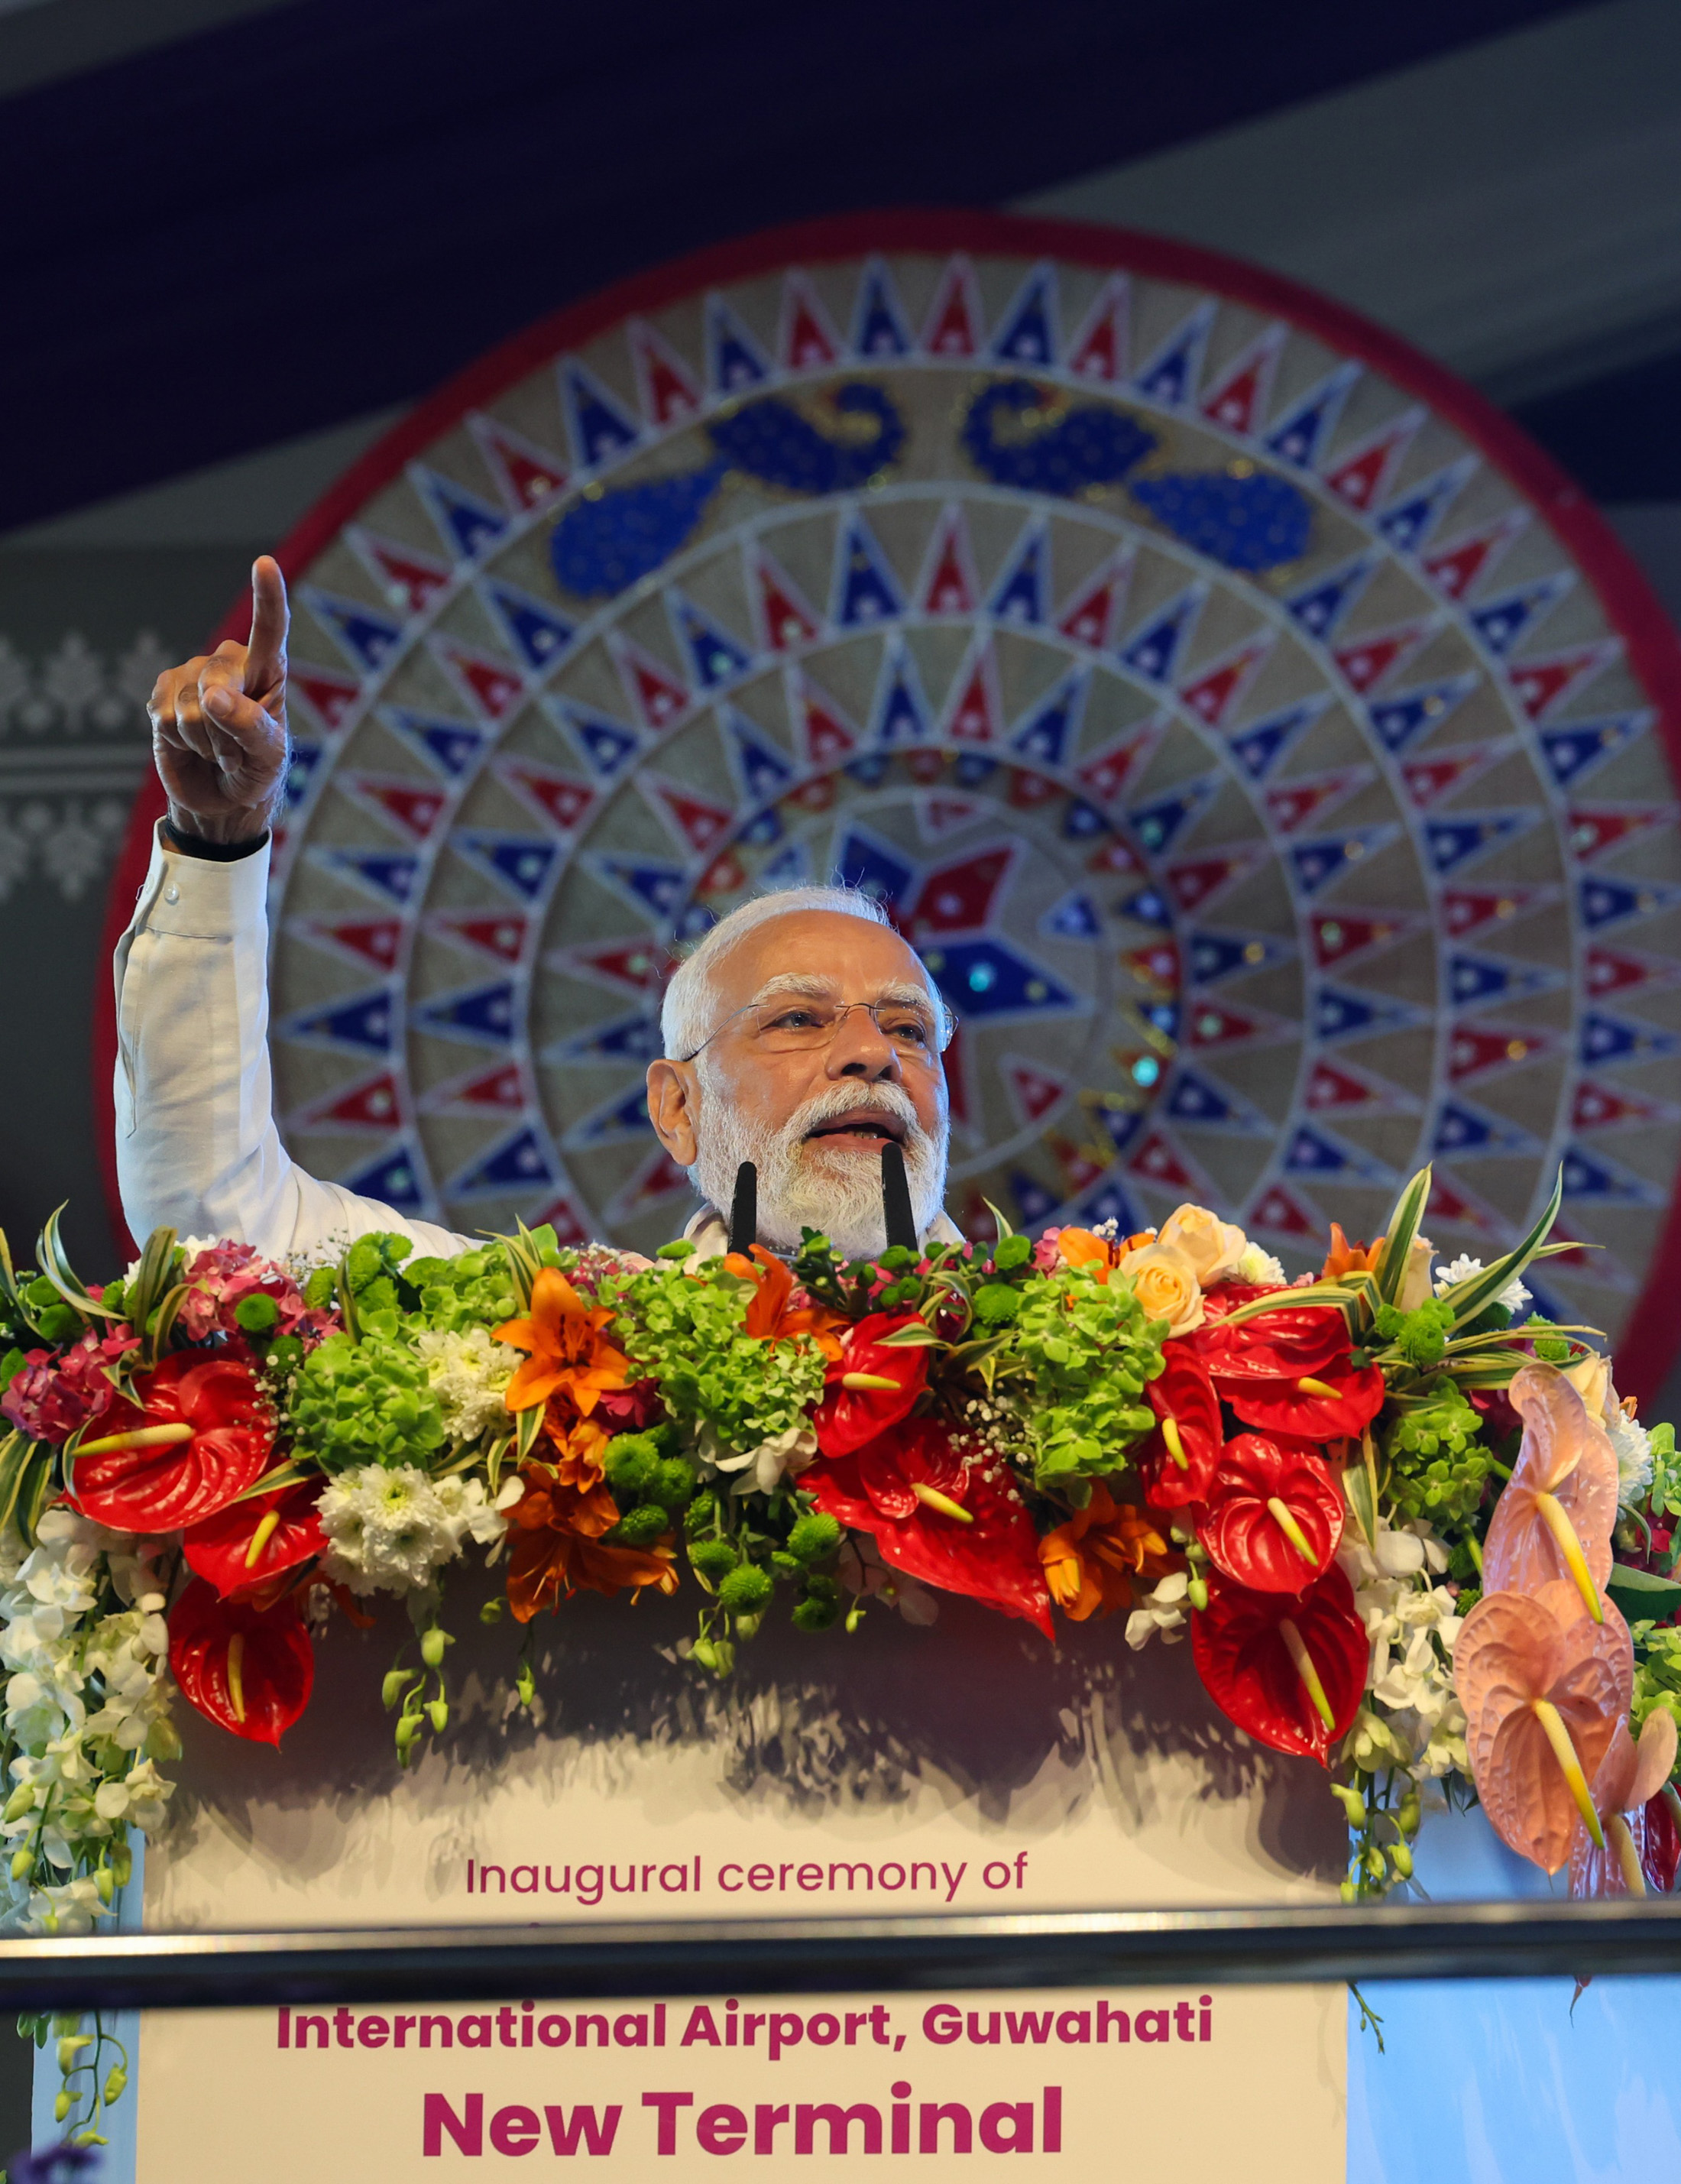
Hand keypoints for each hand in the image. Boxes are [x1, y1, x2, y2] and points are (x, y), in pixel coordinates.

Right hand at [148, 556, 290, 845]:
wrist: (222, 798)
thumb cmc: (257, 772)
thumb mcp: (268, 756)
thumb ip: (249, 726)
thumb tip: (211, 696)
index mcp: (267, 670)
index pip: (269, 630)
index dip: (267, 597)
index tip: (265, 564)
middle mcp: (228, 664)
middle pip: (218, 681)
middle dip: (226, 727)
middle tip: (238, 753)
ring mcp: (192, 675)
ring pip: (191, 707)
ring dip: (205, 742)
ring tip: (217, 752)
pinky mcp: (162, 694)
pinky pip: (165, 717)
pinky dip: (180, 742)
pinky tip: (192, 746)